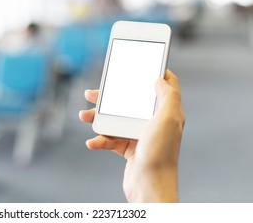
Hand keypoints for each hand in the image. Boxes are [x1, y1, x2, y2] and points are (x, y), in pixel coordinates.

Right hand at [79, 70, 184, 201]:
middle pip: (131, 101)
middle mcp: (154, 122)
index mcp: (166, 113)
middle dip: (110, 97)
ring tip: (83, 116)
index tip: (139, 65)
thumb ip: (168, 96)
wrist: (150, 187)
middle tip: (91, 93)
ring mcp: (140, 136)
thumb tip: (160, 78)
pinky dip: (100, 140)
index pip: (165, 86)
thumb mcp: (169, 119)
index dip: (154, 73)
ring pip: (116, 119)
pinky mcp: (129, 149)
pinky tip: (93, 142)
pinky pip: (111, 139)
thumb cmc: (161, 153)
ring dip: (98, 118)